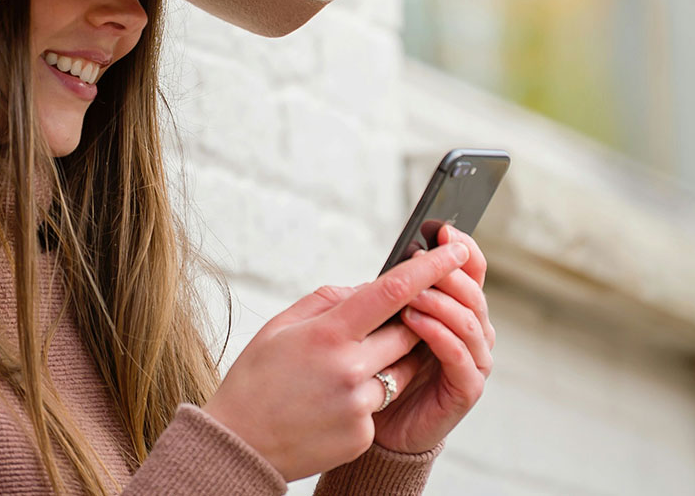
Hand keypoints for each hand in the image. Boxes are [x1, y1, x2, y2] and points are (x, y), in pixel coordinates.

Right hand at [202, 239, 470, 481]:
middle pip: (408, 332)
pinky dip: (365, 398)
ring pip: (400, 371)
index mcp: (327, 334)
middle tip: (385, 323)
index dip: (430, 268)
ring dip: (386, 363)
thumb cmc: (255, 379)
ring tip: (342, 371)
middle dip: (408, 322)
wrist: (240, 444)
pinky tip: (329, 404)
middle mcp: (349, 368)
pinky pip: (381, 404)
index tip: (455, 250)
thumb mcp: (279, 327)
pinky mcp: (363, 434)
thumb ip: (326, 302)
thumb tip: (367, 290)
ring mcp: (359, 404)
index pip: (392, 292)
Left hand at [371, 225, 494, 453]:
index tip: (442, 230)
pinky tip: (415, 323)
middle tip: (420, 261)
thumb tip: (389, 264)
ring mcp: (473, 361)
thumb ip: (392, 296)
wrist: (376, 424)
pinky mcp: (466, 389)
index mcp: (456, 310)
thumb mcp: (381, 323)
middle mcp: (472, 332)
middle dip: (448, 274)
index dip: (461, 250)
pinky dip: (440, 336)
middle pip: (474, 293)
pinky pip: (461, 357)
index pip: (472, 272)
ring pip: (470, 322)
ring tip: (411, 295)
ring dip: (441, 303)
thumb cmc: (378, 369)